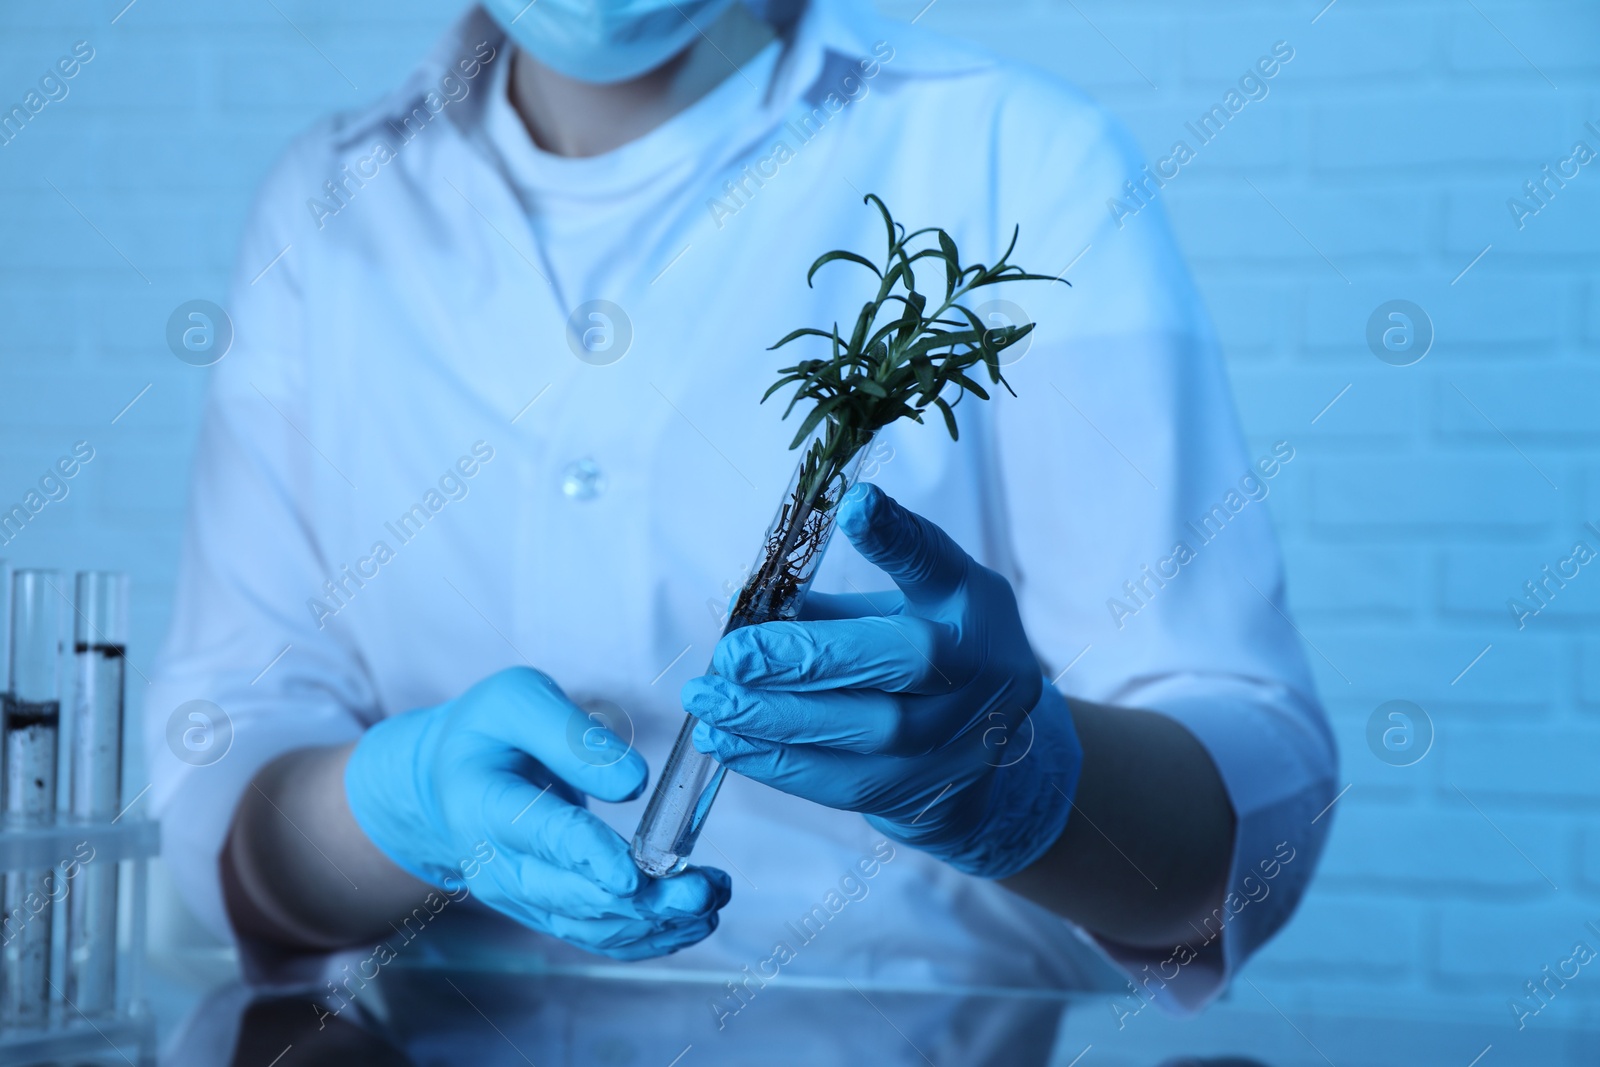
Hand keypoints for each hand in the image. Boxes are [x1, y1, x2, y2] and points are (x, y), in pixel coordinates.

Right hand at [345, 667, 730, 959]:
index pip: (543, 836)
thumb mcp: (519, 701)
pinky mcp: (546, 910)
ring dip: (655, 922)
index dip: (589, 857)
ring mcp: (520, 896)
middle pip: (574, 894)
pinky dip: (647, 935)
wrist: (448, 779)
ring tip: (710, 900)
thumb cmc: (489, 732)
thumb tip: (631, 782)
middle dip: (642, 900)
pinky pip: (597, 935)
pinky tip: (691, 922)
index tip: (632, 876)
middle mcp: (498, 865)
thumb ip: (571, 736)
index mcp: (485, 803)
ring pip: (591, 925)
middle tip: (701, 891)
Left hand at [684, 483, 1083, 878]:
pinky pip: (842, 781)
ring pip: (868, 729)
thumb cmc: (921, 660)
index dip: (896, 536)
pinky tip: (727, 743)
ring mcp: (957, 737)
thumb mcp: (896, 612)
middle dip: (807, 657)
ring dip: (773, 717)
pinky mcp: (921, 791)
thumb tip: (743, 610)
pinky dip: (776, 761)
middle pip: (904, 659)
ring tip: (709, 703)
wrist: (975, 759)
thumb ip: (832, 605)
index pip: (936, 564)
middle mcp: (980, 668)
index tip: (852, 506)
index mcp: (970, 604)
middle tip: (730, 657)